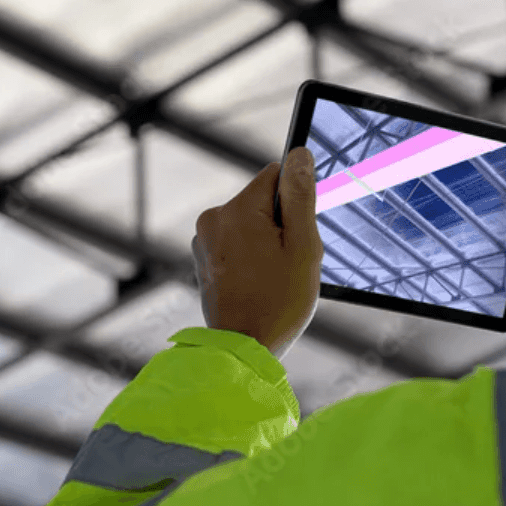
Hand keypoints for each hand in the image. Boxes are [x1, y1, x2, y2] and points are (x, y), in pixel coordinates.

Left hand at [193, 147, 323, 357]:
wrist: (244, 350)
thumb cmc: (278, 302)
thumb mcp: (303, 246)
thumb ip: (300, 196)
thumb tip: (299, 155)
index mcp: (237, 209)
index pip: (275, 175)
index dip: (295, 201)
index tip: (299, 232)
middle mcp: (213, 219)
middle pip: (261, 201)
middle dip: (281, 225)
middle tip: (288, 262)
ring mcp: (204, 240)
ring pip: (250, 223)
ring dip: (266, 242)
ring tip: (272, 277)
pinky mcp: (203, 259)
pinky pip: (235, 243)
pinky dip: (250, 257)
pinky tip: (258, 283)